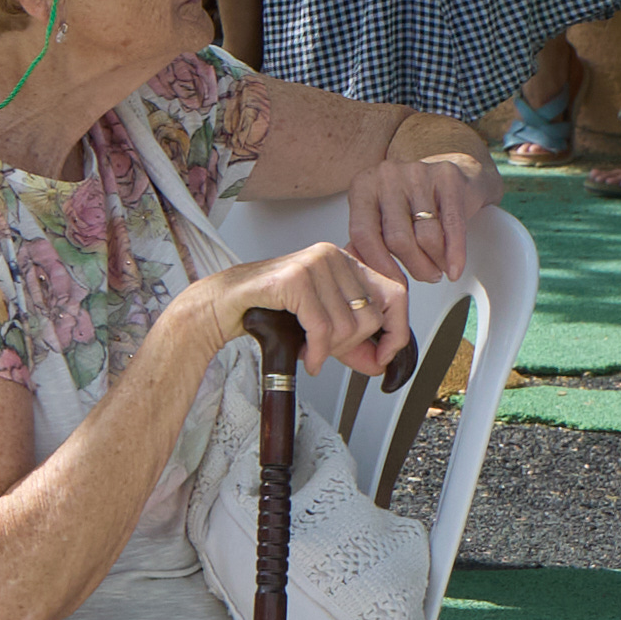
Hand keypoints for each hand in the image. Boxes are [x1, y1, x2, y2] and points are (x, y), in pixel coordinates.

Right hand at [224, 240, 412, 382]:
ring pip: (347, 325)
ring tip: (309, 349)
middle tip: (326, 350)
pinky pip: (322, 328)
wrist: (223, 305)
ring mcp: (314, 263)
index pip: (396, 294)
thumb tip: (381, 363)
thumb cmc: (268, 309)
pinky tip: (308, 357)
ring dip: (328, 350)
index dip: (397, 330)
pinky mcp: (296, 278)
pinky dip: (317, 352)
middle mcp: (333, 256)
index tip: (384, 355)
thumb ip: (352, 343)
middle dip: (350, 345)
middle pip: (371, 316)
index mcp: (345, 261)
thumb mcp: (319, 326)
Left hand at [345, 151, 485, 288]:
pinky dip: (454, 253)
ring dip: (435, 261)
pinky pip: (452, 225)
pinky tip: (454, 268)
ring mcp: (418, 174)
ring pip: (426, 236)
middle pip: (398, 239)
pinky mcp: (447, 177)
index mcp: (363, 188)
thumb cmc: (410, 202)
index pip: (363, 234)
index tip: (393, 285)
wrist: (452, 174)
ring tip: (438, 268)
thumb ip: (367, 242)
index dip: (378, 265)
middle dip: (415, 267)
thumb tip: (362, 276)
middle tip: (426, 277)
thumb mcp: (380, 216)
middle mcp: (387, 177)